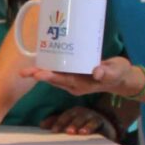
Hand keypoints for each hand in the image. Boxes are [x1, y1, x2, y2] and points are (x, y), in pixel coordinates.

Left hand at [19, 56, 138, 98]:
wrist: (120, 77)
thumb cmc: (119, 74)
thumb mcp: (116, 72)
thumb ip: (107, 72)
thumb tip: (97, 72)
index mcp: (83, 85)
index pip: (64, 81)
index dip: (51, 77)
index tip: (39, 74)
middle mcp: (74, 84)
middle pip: (54, 79)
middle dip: (39, 75)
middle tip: (24, 72)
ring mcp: (73, 79)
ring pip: (53, 76)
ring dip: (40, 72)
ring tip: (24, 70)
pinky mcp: (73, 73)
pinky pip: (58, 71)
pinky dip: (48, 66)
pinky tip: (40, 60)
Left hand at [40, 104, 119, 139]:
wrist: (105, 128)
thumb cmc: (83, 126)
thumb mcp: (70, 125)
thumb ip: (56, 123)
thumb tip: (41, 125)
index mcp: (73, 112)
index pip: (63, 116)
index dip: (56, 122)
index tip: (52, 130)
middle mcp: (81, 112)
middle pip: (72, 116)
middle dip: (65, 122)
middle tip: (61, 131)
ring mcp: (91, 116)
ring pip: (83, 118)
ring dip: (78, 125)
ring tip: (74, 132)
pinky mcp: (101, 122)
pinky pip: (95, 123)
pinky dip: (90, 127)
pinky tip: (85, 133)